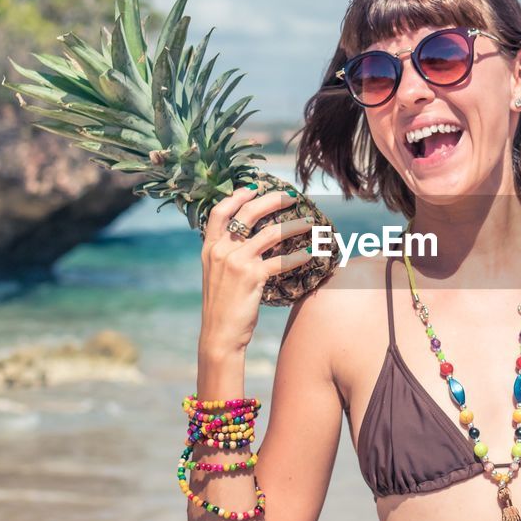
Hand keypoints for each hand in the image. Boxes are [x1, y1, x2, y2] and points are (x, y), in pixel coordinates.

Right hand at [199, 184, 315, 356]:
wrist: (219, 333)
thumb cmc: (222, 305)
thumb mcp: (216, 274)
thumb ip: (227, 254)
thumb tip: (249, 238)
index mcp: (210, 247)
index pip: (219, 211)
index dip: (237, 196)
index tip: (254, 186)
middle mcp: (221, 250)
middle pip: (248, 213)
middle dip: (272, 200)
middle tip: (291, 197)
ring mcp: (236, 262)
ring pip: (270, 233)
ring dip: (294, 226)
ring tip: (311, 223)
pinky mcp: (252, 277)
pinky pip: (281, 261)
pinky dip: (299, 256)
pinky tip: (311, 254)